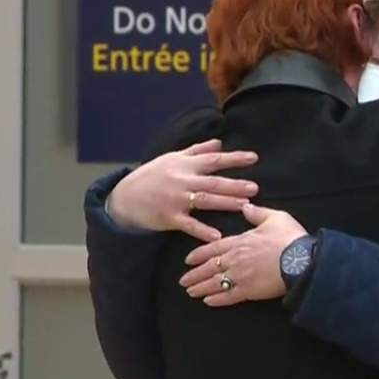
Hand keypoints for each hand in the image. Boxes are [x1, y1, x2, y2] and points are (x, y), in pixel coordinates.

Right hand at [107, 139, 259, 241]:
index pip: (213, 159)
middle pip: (213, 181)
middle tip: (254, 188)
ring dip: (225, 202)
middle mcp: (182, 180)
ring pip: (204, 200)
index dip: (234, 158)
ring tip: (244, 205)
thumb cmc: (151, 176)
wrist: (124, 196)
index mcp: (185, 164)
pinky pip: (188, 224)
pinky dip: (202, 230)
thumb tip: (219, 142)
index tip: (254, 158)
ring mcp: (176, 199)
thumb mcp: (172, 158)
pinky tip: (217, 236)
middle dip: (234, 184)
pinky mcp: (169, 217)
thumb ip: (197, 151)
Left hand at [179, 204, 306, 306]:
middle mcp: (235, 259)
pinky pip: (228, 296)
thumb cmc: (290, 238)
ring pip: (215, 283)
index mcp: (240, 241)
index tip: (188, 260)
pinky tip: (208, 301)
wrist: (302, 259)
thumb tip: (246, 207)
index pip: (213, 248)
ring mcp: (241, 276)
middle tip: (183, 281)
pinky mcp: (250, 291)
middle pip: (209, 267)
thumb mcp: (275, 218)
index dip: (199, 254)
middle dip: (194, 274)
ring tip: (190, 292)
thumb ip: (257, 213)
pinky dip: (217, 299)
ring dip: (201, 288)